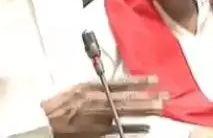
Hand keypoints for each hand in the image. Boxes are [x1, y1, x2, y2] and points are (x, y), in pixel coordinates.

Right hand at [42, 75, 165, 135]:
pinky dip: (133, 130)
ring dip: (145, 112)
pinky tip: (146, 129)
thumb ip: (97, 86)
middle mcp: (100, 103)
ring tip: (161, 109)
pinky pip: (119, 130)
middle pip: (129, 100)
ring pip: (127, 114)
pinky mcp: (98, 132)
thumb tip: (116, 85)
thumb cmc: (60, 102)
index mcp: (94, 89)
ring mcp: (100, 119)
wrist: (45, 121)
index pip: (121, 84)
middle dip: (148, 98)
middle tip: (166, 96)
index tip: (155, 79)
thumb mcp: (78, 87)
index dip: (139, 82)